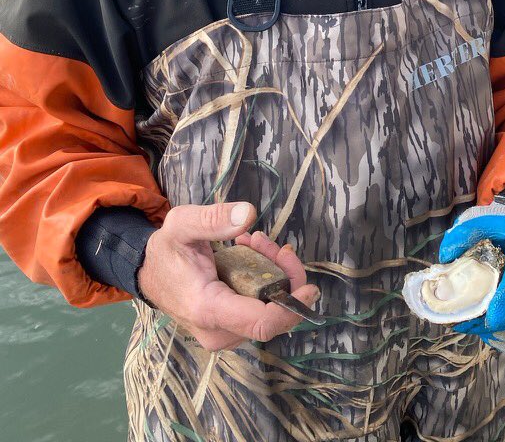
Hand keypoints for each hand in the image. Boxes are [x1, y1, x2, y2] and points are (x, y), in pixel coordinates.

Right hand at [137, 201, 320, 352]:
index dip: (292, 307)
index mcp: (208, 308)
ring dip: (271, 272)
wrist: (149, 273)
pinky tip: (250, 252)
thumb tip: (248, 214)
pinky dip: (263, 280)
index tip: (311, 286)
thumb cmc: (166, 251)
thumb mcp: (182, 224)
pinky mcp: (229, 328)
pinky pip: (259, 308)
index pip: (261, 323)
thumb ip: (213, 219)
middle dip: (280, 273)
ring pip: (268, 310)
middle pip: (271, 314)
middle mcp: (218, 330)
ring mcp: (224, 333)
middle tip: (262, 238)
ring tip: (252, 240)